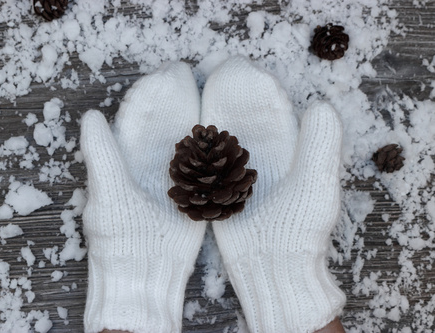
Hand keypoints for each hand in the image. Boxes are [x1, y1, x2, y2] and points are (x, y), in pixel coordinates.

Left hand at [81, 62, 206, 332]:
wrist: (145, 277)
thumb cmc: (119, 236)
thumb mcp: (107, 192)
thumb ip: (101, 155)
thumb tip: (91, 115)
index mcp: (125, 164)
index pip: (138, 124)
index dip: (151, 101)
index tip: (169, 76)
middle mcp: (149, 171)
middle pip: (166, 133)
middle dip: (181, 110)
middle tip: (201, 86)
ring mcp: (175, 185)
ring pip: (188, 152)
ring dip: (201, 134)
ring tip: (219, 106)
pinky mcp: (194, 200)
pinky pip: (205, 175)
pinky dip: (215, 160)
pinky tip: (228, 143)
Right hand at [202, 56, 345, 331]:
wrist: (273, 268)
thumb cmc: (299, 229)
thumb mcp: (317, 185)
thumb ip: (320, 145)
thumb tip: (319, 104)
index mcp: (288, 153)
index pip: (271, 112)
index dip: (256, 90)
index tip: (238, 68)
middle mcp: (262, 161)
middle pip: (243, 121)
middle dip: (228, 98)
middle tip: (210, 72)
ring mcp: (237, 177)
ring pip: (221, 142)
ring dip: (208, 122)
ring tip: (192, 95)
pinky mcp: (218, 193)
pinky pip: (206, 167)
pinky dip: (195, 152)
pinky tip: (182, 137)